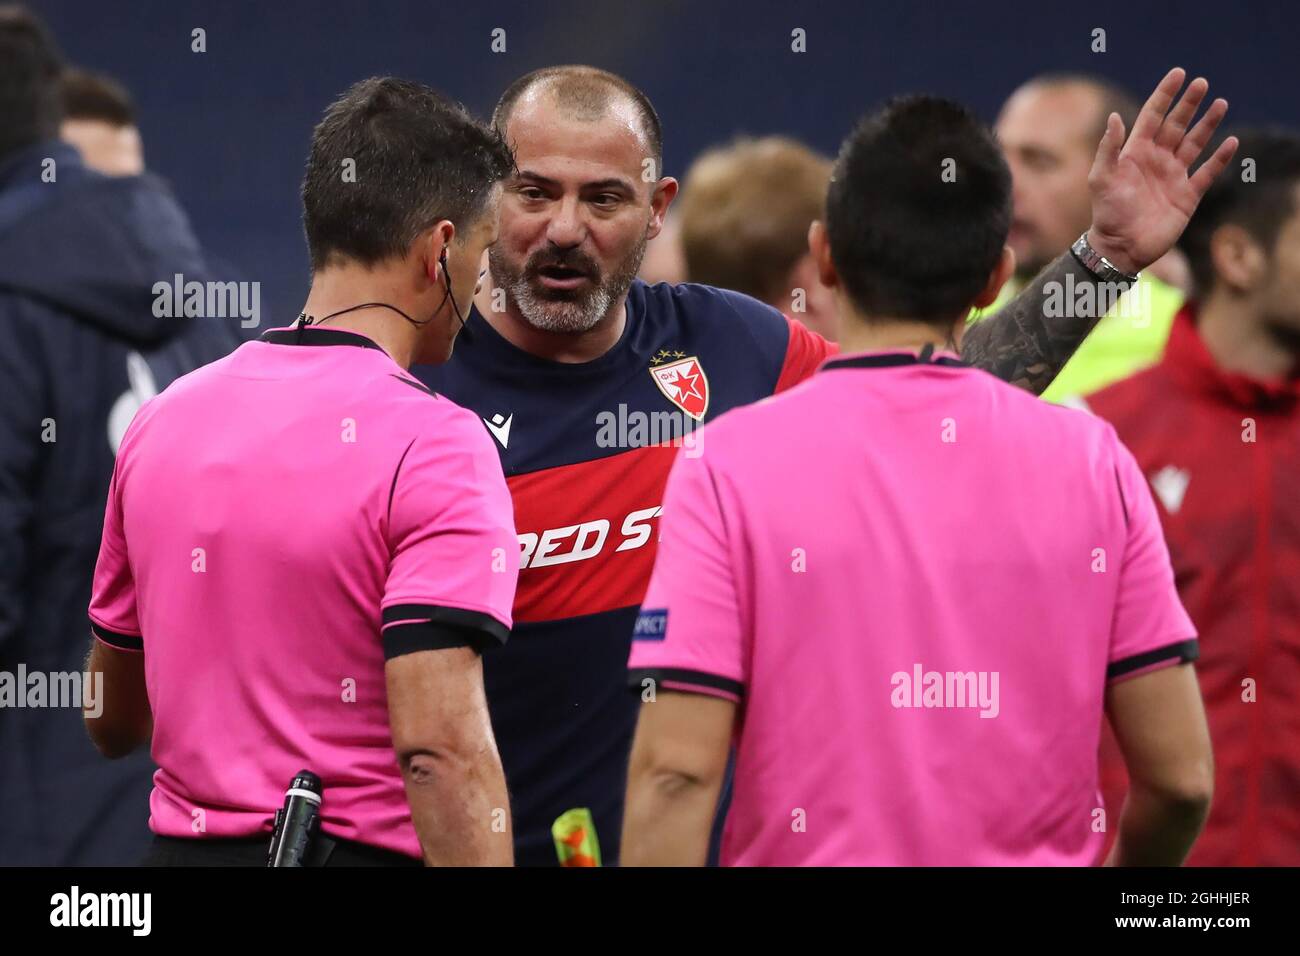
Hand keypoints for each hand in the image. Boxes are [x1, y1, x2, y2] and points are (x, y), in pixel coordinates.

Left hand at [1087, 67, 1237, 274]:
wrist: (1120, 247)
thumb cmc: (1107, 213)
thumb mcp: (1101, 179)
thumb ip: (1108, 149)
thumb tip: (1114, 117)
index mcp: (1135, 153)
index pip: (1153, 116)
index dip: (1165, 95)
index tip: (1178, 74)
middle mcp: (1157, 160)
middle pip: (1177, 125)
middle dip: (1189, 104)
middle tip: (1202, 83)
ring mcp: (1174, 176)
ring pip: (1195, 143)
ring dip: (1208, 124)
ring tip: (1220, 103)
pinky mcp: (1187, 195)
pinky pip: (1207, 172)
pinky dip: (1219, 158)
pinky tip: (1230, 142)